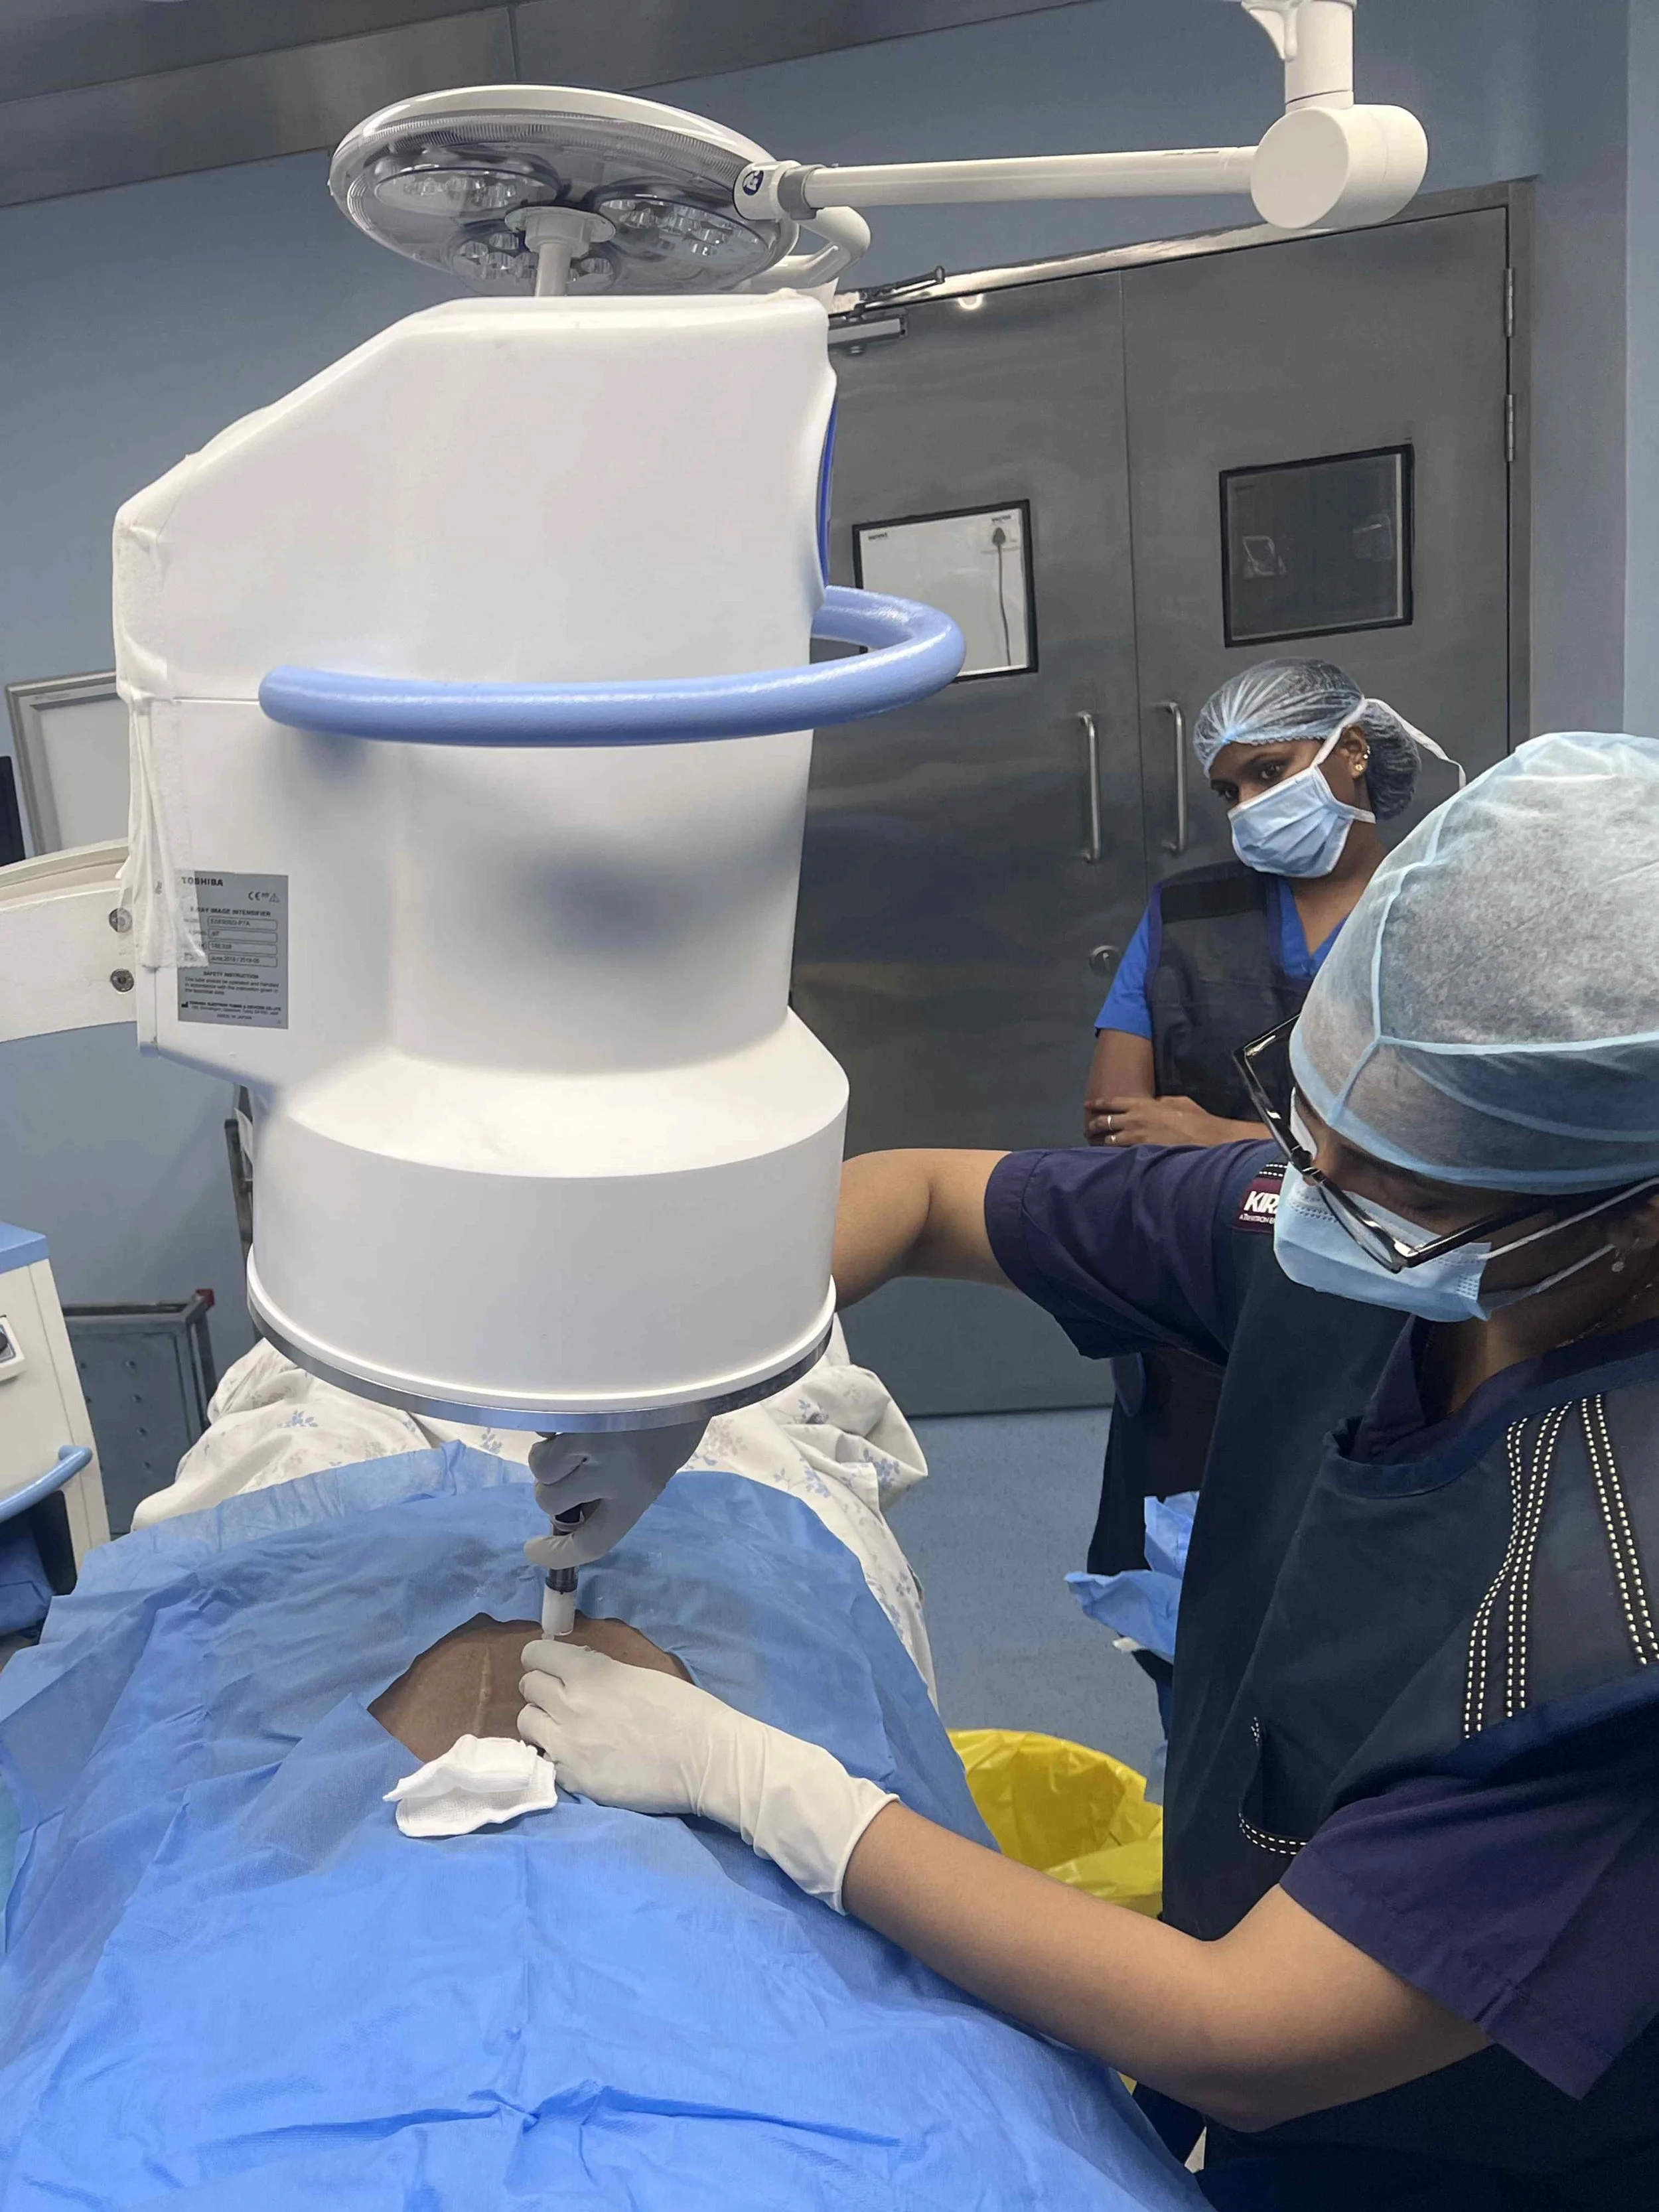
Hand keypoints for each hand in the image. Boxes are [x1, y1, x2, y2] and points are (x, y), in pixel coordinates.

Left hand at [517, 1637, 893, 1906]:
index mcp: (589, 1673)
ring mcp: (567, 1747)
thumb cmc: (684, 1709)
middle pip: (527, 1687)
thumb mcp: (638, 1674)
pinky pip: (546, 1761)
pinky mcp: (574, 1780)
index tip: (551, 1664)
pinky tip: (579, 1757)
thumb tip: (574, 1670)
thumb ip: (599, 1671)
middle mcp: (569, 1705)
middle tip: (561, 1695)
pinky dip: (556, 1756)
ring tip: (565, 1728)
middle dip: (541, 1687)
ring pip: (527, 1724)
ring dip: (542, 1721)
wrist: (706, 1759)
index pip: (536, 1654)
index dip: (542, 1657)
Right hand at [523, 1417, 705, 1569]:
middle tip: (565, 1467)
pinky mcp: (576, 1409)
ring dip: (548, 1453)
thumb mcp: (661, 1461)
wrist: (691, 1361)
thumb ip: (623, 1487)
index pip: (592, 1542)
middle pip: (552, 1502)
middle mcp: (613, 1475)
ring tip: (571, 1432)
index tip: (535, 1550)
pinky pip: (543, 1429)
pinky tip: (573, 1407)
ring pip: (541, 1466)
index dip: (559, 1554)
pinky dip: (550, 1422)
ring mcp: (591, 1440)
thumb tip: (583, 1501)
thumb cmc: (681, 1411)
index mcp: (639, 1494)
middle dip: (550, 1488)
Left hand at [1085, 1093, 1253, 1148]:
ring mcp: (1137, 1139)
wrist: (1206, 1138)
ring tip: (1097, 1144)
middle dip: (1094, 1125)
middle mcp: (1135, 1120)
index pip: (1112, 1102)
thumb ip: (1160, 1102)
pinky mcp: (1142, 1153)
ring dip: (1103, 1142)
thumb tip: (1154, 1103)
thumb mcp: (1177, 1101)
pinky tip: (1112, 1157)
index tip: (1088, 1105)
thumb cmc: (1195, 1118)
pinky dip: (1116, 1154)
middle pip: (1105, 1122)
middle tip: (1089, 1128)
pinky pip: (1122, 1154)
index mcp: (1143, 1104)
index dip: (1098, 1103)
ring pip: (1110, 1140)